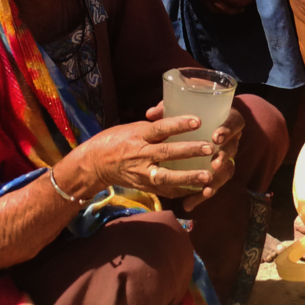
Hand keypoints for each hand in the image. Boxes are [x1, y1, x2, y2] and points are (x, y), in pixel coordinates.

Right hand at [65, 114, 217, 199]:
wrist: (95, 164)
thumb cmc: (116, 139)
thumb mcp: (133, 127)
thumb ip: (155, 125)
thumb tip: (177, 113)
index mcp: (138, 136)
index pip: (160, 128)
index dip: (178, 124)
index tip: (198, 121)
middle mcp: (141, 155)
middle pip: (167, 153)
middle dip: (189, 152)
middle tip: (210, 148)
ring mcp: (142, 173)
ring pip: (167, 177)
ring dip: (189, 177)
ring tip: (208, 176)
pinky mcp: (145, 187)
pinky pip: (165, 191)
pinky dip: (182, 191)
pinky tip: (200, 190)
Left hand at [145, 100, 243, 209]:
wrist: (204, 123)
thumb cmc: (193, 111)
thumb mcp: (184, 105)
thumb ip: (168, 109)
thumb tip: (150, 114)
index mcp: (227, 118)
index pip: (235, 123)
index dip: (228, 130)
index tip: (216, 137)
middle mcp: (230, 139)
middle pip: (232, 150)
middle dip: (224, 158)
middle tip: (215, 164)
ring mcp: (225, 157)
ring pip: (226, 171)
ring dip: (216, 180)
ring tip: (206, 187)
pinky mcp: (214, 172)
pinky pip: (213, 184)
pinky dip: (201, 195)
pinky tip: (189, 204)